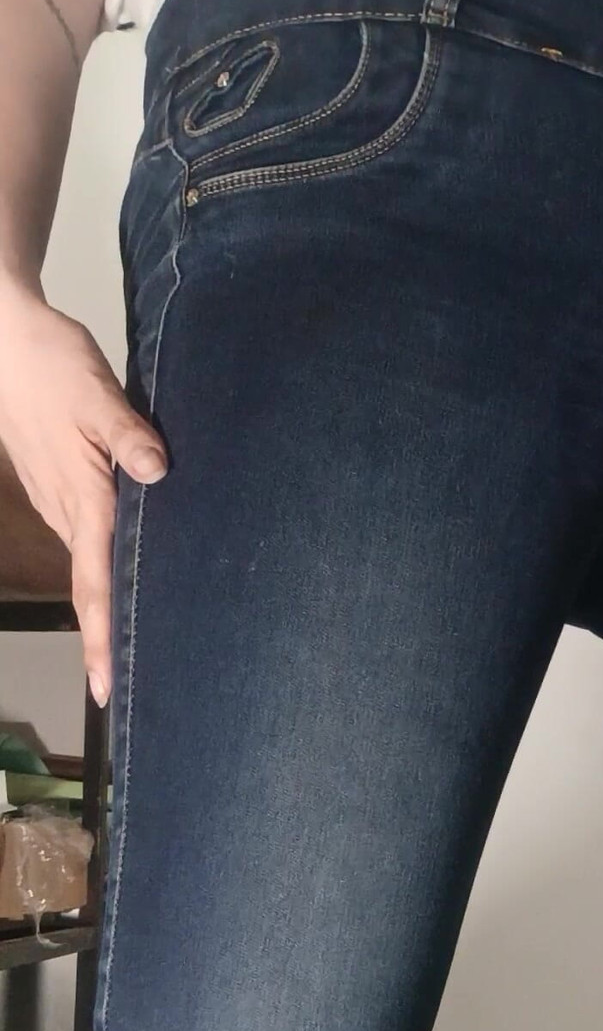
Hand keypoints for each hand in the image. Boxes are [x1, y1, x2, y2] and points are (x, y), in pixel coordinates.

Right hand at [0, 280, 168, 705]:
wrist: (8, 339)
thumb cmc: (53, 365)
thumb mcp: (96, 393)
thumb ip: (129, 434)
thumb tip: (159, 472)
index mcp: (83, 498)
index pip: (94, 582)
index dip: (101, 634)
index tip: (103, 684)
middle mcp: (70, 512)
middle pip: (89, 591)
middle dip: (101, 642)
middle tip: (116, 691)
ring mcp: (62, 504)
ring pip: (87, 570)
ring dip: (104, 612)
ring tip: (124, 654)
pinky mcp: (63, 489)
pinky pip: (87, 544)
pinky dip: (103, 574)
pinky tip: (124, 584)